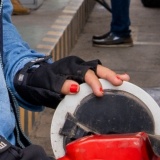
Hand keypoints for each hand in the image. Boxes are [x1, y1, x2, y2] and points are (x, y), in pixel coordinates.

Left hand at [14, 56, 129, 107]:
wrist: (34, 81)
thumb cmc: (40, 83)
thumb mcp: (47, 85)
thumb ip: (61, 86)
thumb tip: (76, 88)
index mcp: (70, 66)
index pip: (86, 73)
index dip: (94, 83)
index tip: (100, 93)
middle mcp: (78, 65)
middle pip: (97, 68)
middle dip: (109, 76)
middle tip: (120, 82)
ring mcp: (81, 70)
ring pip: (100, 71)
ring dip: (112, 76)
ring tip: (125, 80)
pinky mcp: (83, 77)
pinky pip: (97, 76)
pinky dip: (109, 78)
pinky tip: (121, 79)